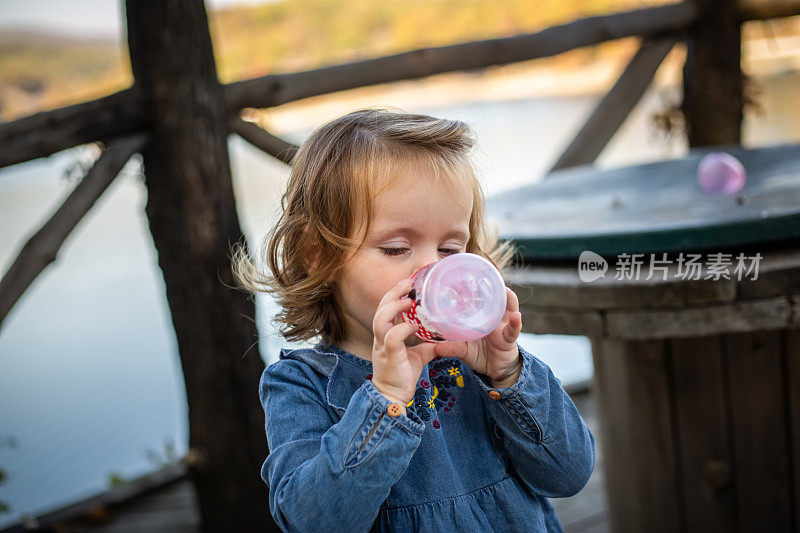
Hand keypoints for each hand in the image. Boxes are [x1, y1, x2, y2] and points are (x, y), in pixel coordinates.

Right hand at [370, 278, 439, 413]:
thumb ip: (428, 344)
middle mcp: (381, 337)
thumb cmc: (401, 375)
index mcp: (386, 334)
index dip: (394, 294)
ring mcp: (382, 346)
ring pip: (380, 319)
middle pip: (381, 308)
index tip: (407, 283)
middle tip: (408, 282)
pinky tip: (414, 326)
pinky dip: (403, 329)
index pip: (385, 307)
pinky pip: (392, 337)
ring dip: (394, 307)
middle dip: (393, 293)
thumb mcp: (418, 355)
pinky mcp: (389, 356)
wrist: (392, 397)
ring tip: (409, 299)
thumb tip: (444, 336)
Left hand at [434, 287, 522, 387]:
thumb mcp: (463, 350)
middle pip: (496, 298)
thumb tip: (435, 347)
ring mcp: (504, 325)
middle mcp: (494, 317)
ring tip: (506, 291)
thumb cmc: (479, 354)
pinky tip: (516, 316)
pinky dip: (516, 323)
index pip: (480, 298)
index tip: (469, 276)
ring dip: (508, 299)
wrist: (495, 370)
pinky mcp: (510, 337)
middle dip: (494, 287)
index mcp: (482, 316)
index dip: (477, 287)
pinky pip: (514, 329)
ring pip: (509, 308)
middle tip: (488, 277)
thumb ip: (452, 347)